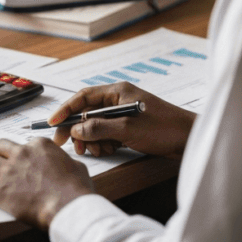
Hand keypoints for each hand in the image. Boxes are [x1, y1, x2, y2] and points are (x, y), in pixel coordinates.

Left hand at [0, 138, 94, 228]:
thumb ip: (64, 162)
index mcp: (39, 146)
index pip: (24, 144)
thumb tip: (65, 165)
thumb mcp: (77, 167)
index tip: (21, 161)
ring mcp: (8, 171)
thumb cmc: (77, 189)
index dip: (21, 154)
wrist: (69, 206)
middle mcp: (21, 154)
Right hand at [50, 82, 196, 158]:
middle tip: (71, 146)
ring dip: (92, 139)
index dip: (65, 109)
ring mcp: (123, 114)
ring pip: (95, 126)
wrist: (189, 140)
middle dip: (78, 130)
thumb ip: (98, 127)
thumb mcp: (127, 128)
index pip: (83, 97)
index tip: (52, 123)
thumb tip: (75, 129)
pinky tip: (109, 150)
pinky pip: (106, 134)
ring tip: (98, 150)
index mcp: (117, 92)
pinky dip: (103, 143)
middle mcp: (118, 100)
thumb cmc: (163, 128)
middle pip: (87, 113)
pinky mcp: (128, 127)